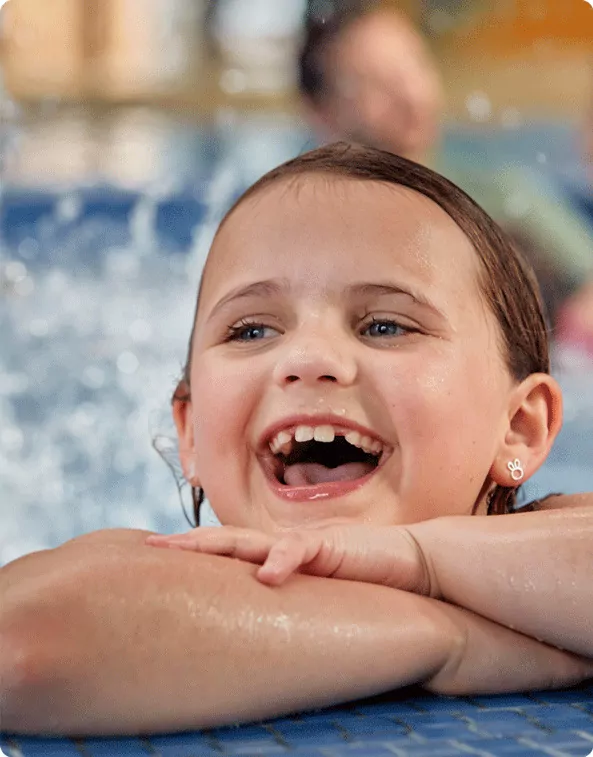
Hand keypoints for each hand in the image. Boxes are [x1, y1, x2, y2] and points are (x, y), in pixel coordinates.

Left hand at [145, 525, 436, 595]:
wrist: (411, 561)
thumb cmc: (365, 577)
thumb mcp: (320, 592)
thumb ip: (294, 598)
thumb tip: (263, 621)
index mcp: (280, 554)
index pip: (229, 550)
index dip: (195, 551)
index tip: (160, 556)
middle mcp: (286, 544)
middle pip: (227, 539)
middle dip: (189, 542)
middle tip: (150, 546)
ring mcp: (306, 542)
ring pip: (253, 539)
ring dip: (217, 544)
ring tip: (184, 549)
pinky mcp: (332, 546)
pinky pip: (301, 550)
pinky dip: (282, 561)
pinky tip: (266, 576)